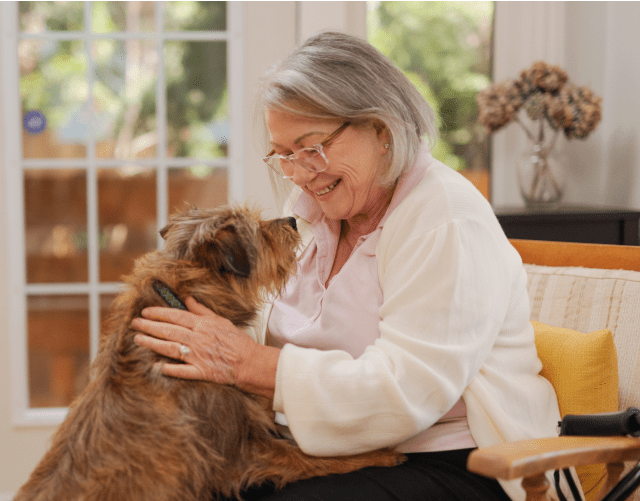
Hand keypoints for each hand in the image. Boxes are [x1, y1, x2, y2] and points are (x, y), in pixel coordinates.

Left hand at [131, 297, 276, 394]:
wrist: (249, 361)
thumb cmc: (237, 341)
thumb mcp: (220, 320)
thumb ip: (202, 310)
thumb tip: (187, 300)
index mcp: (202, 325)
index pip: (176, 316)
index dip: (159, 313)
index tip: (145, 312)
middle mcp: (197, 339)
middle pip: (169, 331)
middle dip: (149, 326)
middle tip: (135, 323)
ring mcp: (198, 356)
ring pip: (170, 348)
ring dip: (152, 343)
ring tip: (138, 340)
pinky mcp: (201, 371)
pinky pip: (182, 371)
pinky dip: (169, 369)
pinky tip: (155, 366)